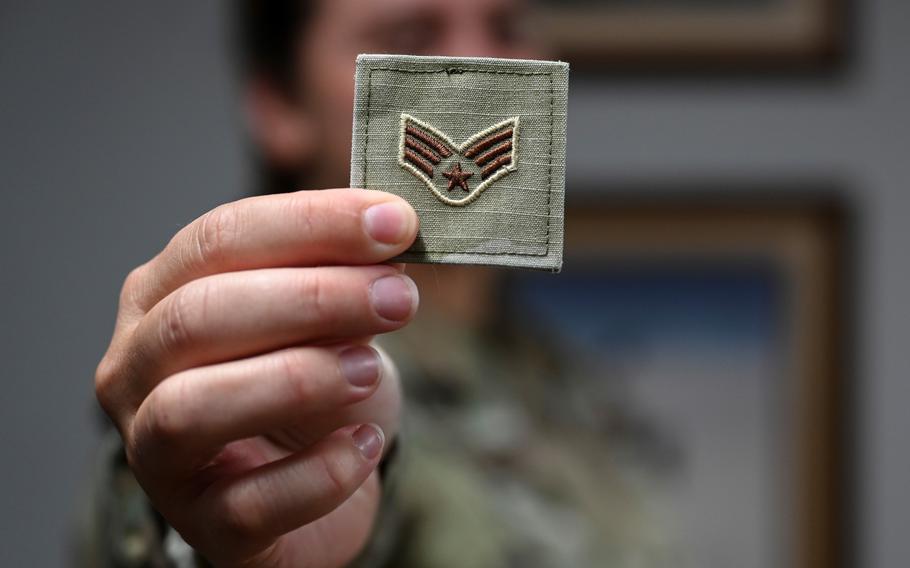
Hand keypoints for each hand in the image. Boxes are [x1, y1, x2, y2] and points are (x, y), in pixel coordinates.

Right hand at [95, 189, 418, 566]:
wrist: (320, 481)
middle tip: (398, 297)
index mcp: (163, 294)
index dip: (312, 224)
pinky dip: (319, 472)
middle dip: (312, 298)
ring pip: (191, 408)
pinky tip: (364, 446)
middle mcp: (137, 369)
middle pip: (197, 316)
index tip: (395, 223)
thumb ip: (345, 279)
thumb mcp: (333, 319)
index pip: (220, 238)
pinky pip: (249, 503)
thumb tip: (387, 243)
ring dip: (297, 379)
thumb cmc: (317, 384)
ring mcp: (156, 453)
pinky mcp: (202, 525)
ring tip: (370, 369)